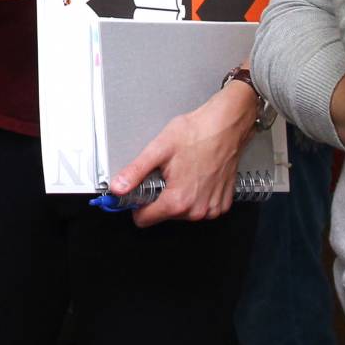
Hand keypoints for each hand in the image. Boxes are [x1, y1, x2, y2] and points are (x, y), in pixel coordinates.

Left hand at [107, 80, 257, 228]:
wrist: (226, 125)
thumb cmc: (197, 133)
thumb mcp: (159, 149)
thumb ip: (136, 171)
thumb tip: (118, 187)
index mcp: (178, 200)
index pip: (144, 220)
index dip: (137, 204)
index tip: (140, 190)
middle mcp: (197, 210)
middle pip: (163, 215)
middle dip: (161, 196)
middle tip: (167, 173)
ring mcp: (211, 209)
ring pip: (182, 213)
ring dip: (179, 196)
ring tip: (184, 172)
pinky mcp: (222, 204)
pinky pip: (200, 208)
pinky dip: (196, 195)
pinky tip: (197, 176)